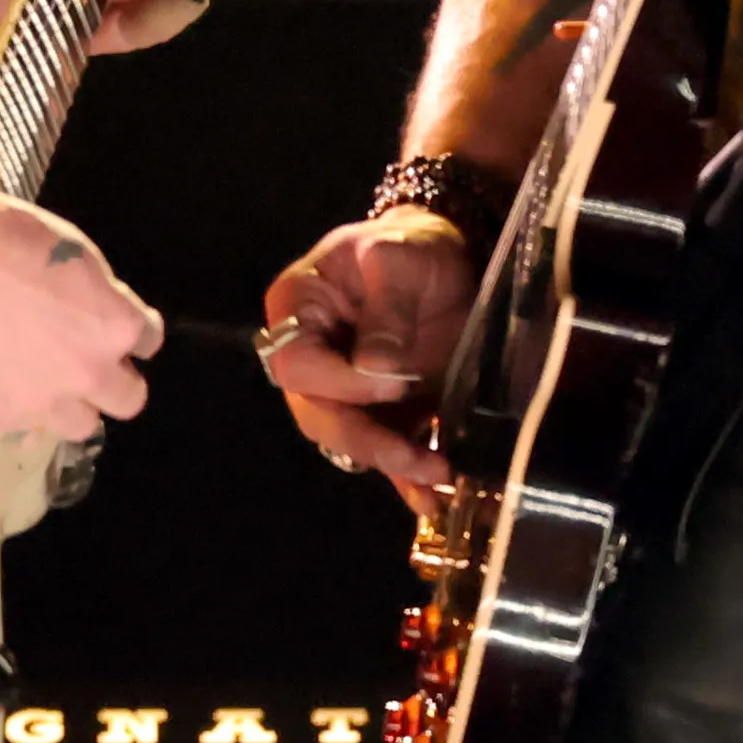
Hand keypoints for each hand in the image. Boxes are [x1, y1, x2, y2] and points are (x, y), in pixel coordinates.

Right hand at [0, 195, 162, 441]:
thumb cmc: (8, 237)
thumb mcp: (76, 252)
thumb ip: (100, 296)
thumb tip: (103, 313)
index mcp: (115, 327)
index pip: (149, 341)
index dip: (129, 331)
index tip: (108, 323)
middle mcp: (90, 373)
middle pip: (128, 399)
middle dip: (114, 378)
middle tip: (86, 359)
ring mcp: (46, 402)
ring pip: (81, 426)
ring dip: (72, 405)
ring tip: (44, 381)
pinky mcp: (2, 416)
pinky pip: (28, 432)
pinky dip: (24, 412)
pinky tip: (5, 385)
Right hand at [258, 214, 475, 494]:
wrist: (446, 257)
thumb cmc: (410, 244)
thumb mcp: (399, 256)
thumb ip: (386, 309)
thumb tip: (377, 371)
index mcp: (296, 309)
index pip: (297, 364)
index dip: (339, 383)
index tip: (393, 385)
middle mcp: (311, 357)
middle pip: (318, 414)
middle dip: (367, 441)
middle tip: (417, 457)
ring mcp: (344, 390)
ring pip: (349, 441)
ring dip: (391, 463)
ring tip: (438, 477)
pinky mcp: (382, 412)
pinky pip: (385, 449)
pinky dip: (405, 476)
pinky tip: (429, 497)